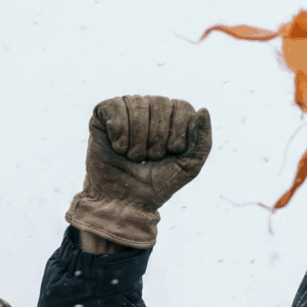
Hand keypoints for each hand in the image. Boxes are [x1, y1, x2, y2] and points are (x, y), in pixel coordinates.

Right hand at [66, 95, 211, 249]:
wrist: (126, 202)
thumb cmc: (158, 184)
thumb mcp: (189, 167)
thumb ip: (203, 141)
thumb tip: (204, 111)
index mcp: (173, 117)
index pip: (183, 107)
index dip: (178, 132)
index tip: (172, 152)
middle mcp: (150, 108)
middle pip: (160, 103)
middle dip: (157, 138)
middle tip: (151, 158)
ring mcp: (126, 109)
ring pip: (137, 104)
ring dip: (138, 139)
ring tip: (134, 156)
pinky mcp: (103, 114)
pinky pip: (114, 106)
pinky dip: (119, 132)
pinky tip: (119, 147)